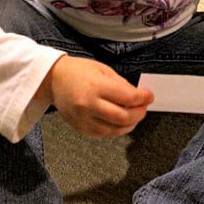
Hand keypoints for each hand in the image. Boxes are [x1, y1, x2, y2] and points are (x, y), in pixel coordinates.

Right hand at [36, 54, 153, 137]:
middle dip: (139, 113)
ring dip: (130, 124)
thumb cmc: (78, 71)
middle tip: (144, 107)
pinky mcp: (81, 128)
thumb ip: (121, 84)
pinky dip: (116, 130)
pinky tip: (121, 122)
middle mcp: (89, 104)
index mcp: (96, 86)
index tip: (149, 96)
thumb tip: (137, 97)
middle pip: (123, 117)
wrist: (54, 80)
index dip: (143, 98)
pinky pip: (104, 134)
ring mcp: (84, 119)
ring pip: (115, 130)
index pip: (128, 97)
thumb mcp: (103, 69)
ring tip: (134, 116)